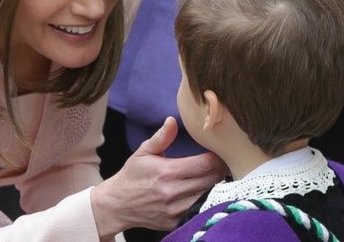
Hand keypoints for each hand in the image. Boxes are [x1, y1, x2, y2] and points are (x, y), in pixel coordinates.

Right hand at [91, 117, 226, 239]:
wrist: (118, 204)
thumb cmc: (132, 176)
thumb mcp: (143, 152)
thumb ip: (161, 137)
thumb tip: (172, 120)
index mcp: (167, 172)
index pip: (204, 165)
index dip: (218, 159)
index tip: (222, 153)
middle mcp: (173, 192)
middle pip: (211, 181)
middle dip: (221, 171)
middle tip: (225, 164)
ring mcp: (175, 210)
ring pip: (208, 197)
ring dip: (216, 187)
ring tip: (217, 177)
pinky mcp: (176, 222)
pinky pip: (199, 211)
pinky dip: (206, 202)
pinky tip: (206, 193)